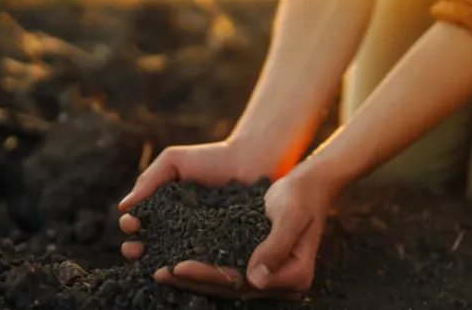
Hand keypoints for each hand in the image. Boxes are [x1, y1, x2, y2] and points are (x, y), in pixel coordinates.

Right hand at [118, 140, 270, 259]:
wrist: (250, 159)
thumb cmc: (211, 157)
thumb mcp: (174, 161)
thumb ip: (149, 179)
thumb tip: (123, 206)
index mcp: (164, 210)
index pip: (140, 223)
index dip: (130, 225)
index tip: (130, 222)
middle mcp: (178, 229)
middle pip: (151, 245)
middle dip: (137, 249)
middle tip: (134, 249)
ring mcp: (200, 241)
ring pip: (175, 257)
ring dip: (160, 262)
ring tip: (154, 262)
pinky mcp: (222, 248)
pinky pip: (205, 260)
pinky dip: (193, 265)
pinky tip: (184, 265)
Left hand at [151, 171, 329, 298]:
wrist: (310, 184)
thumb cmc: (302, 195)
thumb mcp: (290, 215)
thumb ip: (275, 247)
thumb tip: (255, 280)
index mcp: (295, 275)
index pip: (243, 282)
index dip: (209, 276)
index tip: (180, 266)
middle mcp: (281, 282)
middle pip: (231, 286)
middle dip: (194, 280)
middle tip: (160, 272)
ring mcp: (269, 275)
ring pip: (225, 282)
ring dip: (193, 278)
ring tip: (161, 271)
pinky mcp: (257, 263)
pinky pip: (226, 269)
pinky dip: (202, 266)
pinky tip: (176, 261)